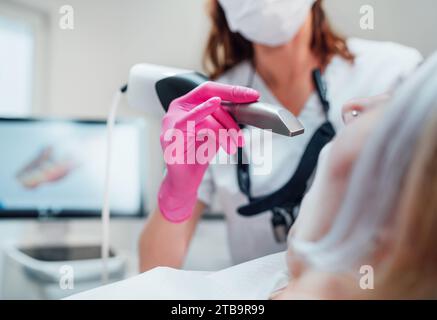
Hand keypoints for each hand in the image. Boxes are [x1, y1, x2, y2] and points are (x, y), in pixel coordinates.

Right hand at [158, 81, 259, 221]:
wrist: (184, 182)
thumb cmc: (197, 155)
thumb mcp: (215, 132)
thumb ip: (224, 118)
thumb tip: (247, 108)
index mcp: (186, 104)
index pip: (210, 89)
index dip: (232, 91)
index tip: (253, 96)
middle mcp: (176, 110)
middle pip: (210, 103)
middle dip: (230, 120)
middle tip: (240, 137)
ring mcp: (171, 123)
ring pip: (205, 118)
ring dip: (223, 132)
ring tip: (231, 147)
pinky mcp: (169, 138)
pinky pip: (187, 124)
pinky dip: (202, 117)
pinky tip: (213, 116)